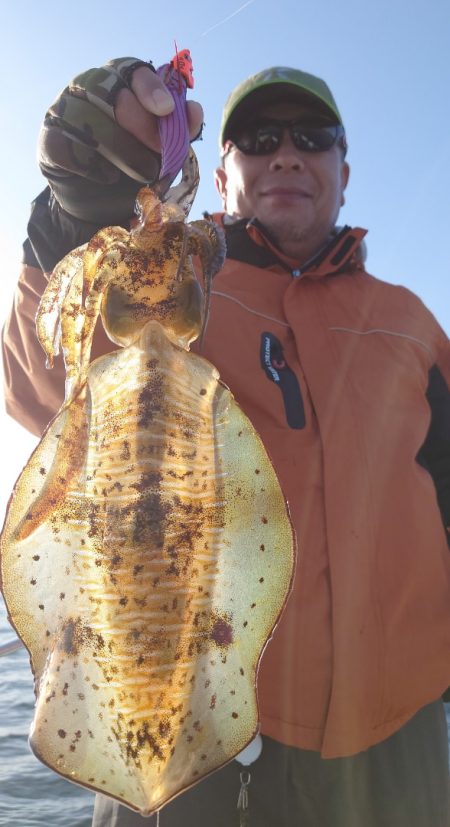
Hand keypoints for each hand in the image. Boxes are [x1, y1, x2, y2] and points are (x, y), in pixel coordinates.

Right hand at [38, 58, 203, 222]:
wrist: (100, 204)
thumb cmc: (134, 168)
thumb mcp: (162, 150)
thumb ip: (178, 132)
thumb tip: (194, 110)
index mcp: (120, 81)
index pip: (133, 69)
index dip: (151, 87)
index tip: (166, 110)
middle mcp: (88, 87)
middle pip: (113, 93)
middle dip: (143, 125)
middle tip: (161, 153)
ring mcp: (64, 110)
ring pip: (92, 120)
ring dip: (123, 150)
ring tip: (142, 173)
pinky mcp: (49, 140)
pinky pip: (70, 146)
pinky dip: (93, 165)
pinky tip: (108, 177)